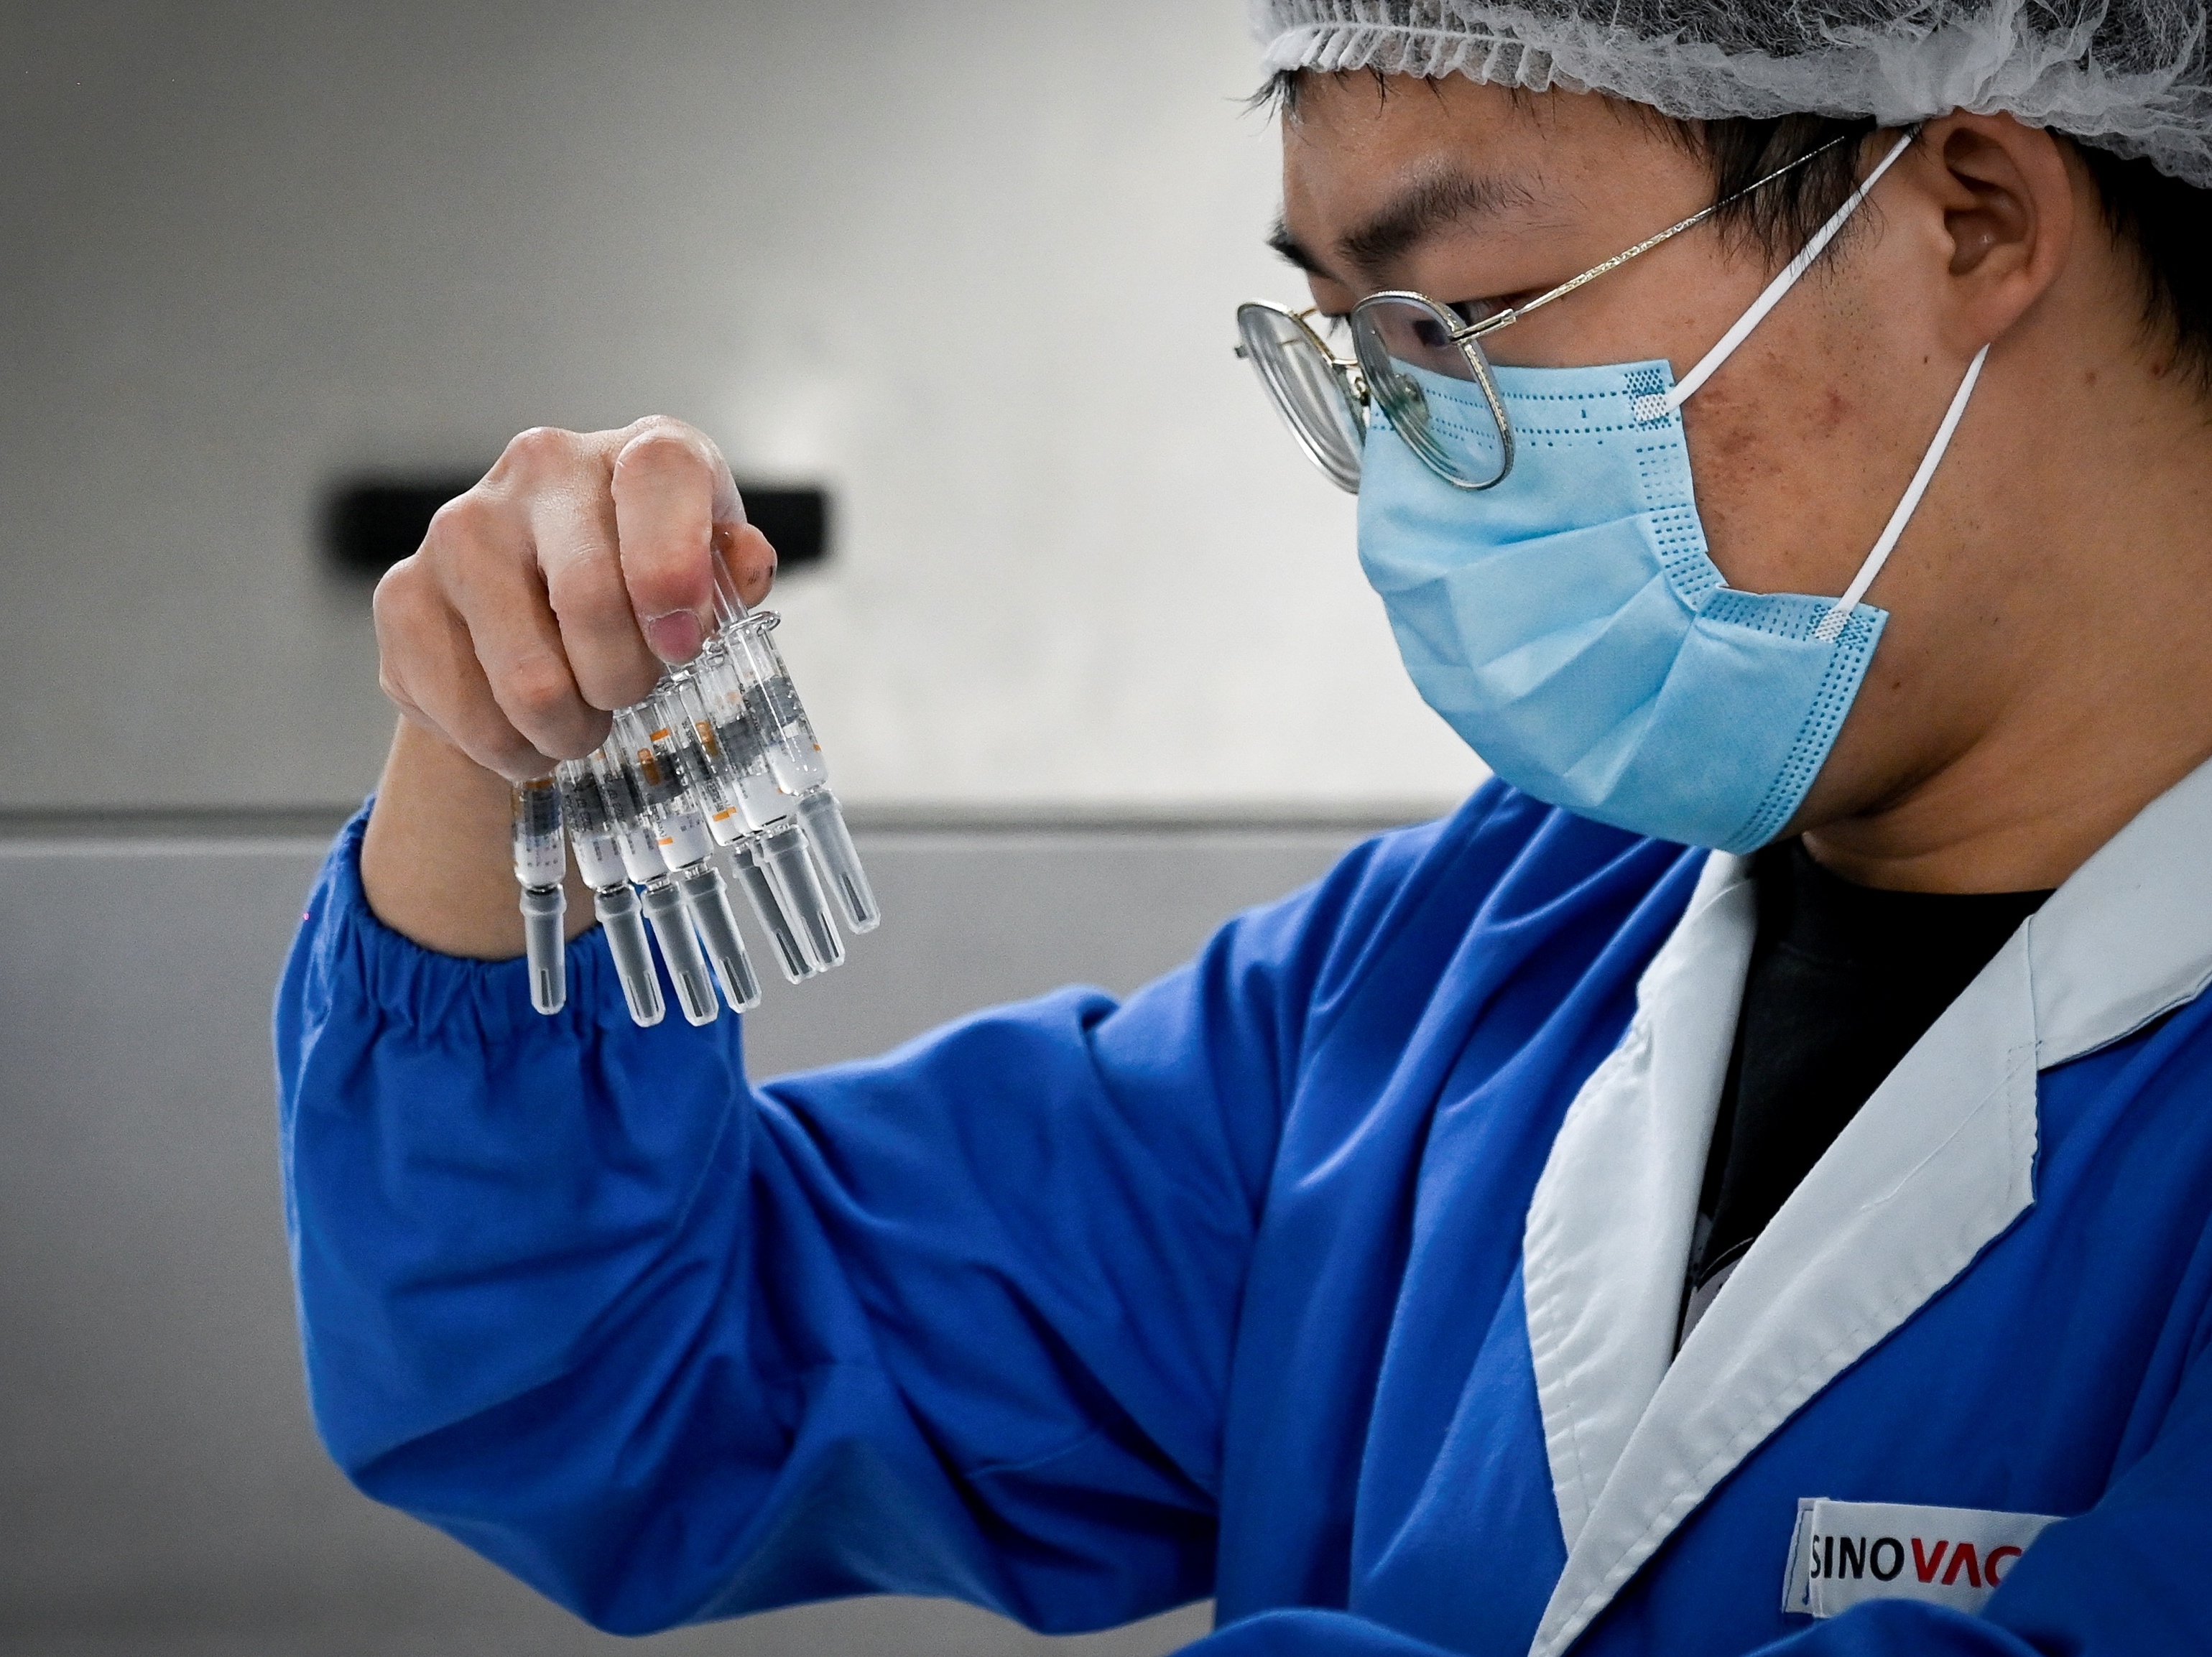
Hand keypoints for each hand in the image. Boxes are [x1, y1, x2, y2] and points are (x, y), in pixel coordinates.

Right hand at [359, 417, 776, 957]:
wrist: (539, 606)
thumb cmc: (644, 588)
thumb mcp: (712, 578)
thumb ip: (733, 573)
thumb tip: (745, 562)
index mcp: (638, 452)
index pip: (661, 476)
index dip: (675, 572)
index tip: (682, 644)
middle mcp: (542, 467)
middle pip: (590, 601)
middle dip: (625, 682)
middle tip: (628, 695)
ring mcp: (460, 526)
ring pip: (529, 681)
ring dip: (570, 730)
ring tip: (581, 718)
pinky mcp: (402, 592)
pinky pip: (471, 715)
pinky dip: (512, 749)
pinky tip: (526, 727)